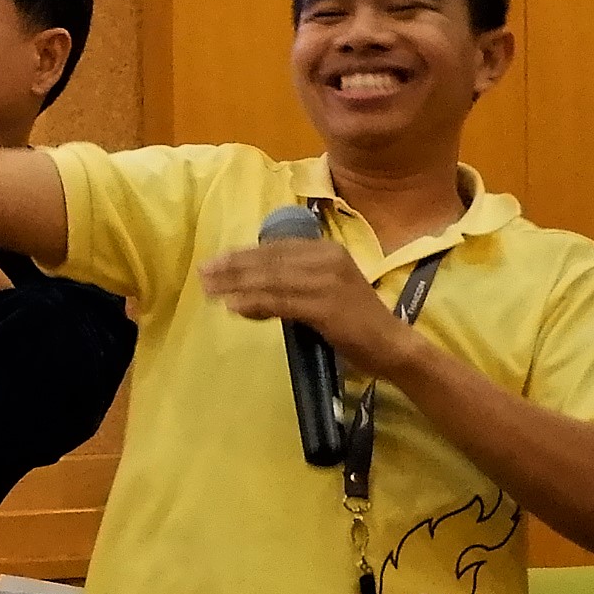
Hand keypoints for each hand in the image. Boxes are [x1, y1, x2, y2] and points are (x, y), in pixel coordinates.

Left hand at [199, 233, 420, 371]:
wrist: (391, 344)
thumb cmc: (355, 320)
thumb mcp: (322, 290)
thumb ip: (291, 283)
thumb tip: (247, 286)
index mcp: (326, 250)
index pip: (275, 249)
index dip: (241, 255)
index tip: (213, 262)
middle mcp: (327, 258)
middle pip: (269, 260)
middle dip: (232, 268)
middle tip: (203, 275)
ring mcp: (327, 281)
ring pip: (272, 279)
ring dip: (237, 285)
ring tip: (210, 290)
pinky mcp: (326, 306)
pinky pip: (282, 302)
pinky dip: (255, 303)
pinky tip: (234, 307)